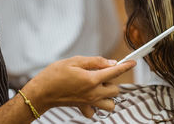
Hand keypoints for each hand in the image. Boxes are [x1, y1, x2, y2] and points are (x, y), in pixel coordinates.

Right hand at [21, 56, 135, 117]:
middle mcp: (93, 93)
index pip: (115, 72)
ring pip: (110, 104)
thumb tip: (111, 63)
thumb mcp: (74, 61)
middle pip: (116, 90)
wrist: (40, 92)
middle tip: (100, 72)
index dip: (126, 66)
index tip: (133, 62)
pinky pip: (95, 112)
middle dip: (112, 80)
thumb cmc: (54, 75)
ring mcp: (89, 103)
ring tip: (98, 86)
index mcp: (92, 79)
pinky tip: (89, 97)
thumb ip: (95, 61)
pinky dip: (96, 106)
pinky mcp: (82, 108)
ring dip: (108, 95)